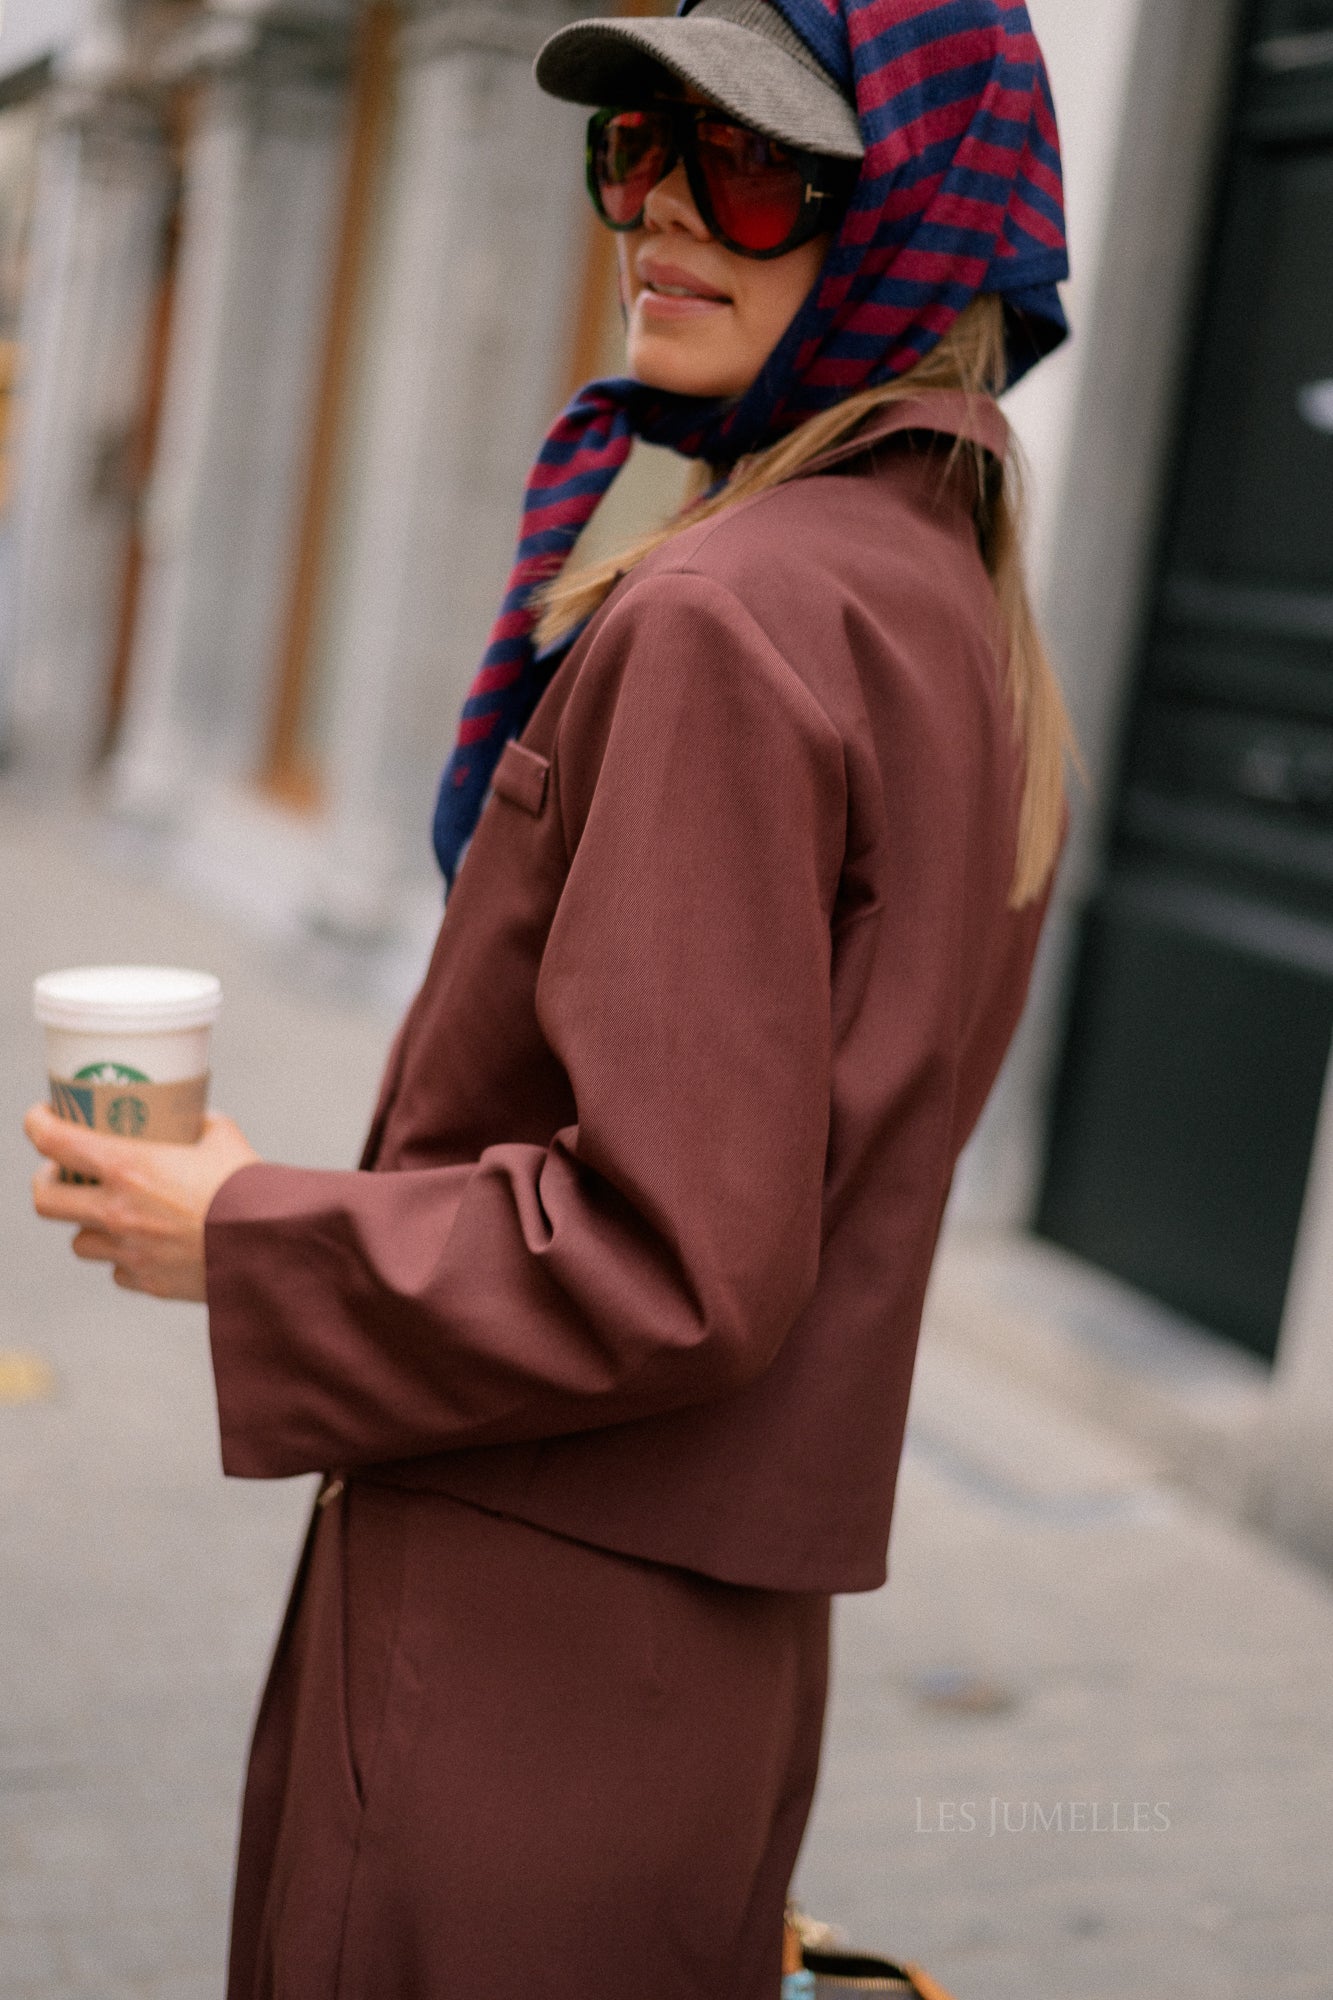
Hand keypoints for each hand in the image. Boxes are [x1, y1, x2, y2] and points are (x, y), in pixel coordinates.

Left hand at [24, 1103, 261, 1302]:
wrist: (272, 1247)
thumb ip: (197, 1125)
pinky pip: (120, 1271)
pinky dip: (126, 1258)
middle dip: (47, 1183)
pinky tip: (147, 1246)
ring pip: (80, 1242)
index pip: (54, 1141)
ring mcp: (129, 1251)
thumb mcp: (222, 1136)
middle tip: (63, 1173)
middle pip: (45, 1200)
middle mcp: (116, 1211)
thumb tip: (192, 1118)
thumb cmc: (249, 1186)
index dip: (37, 1124)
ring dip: (89, 1226)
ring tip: (110, 1214)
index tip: (41, 1117)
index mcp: (127, 1167)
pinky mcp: (149, 1282)